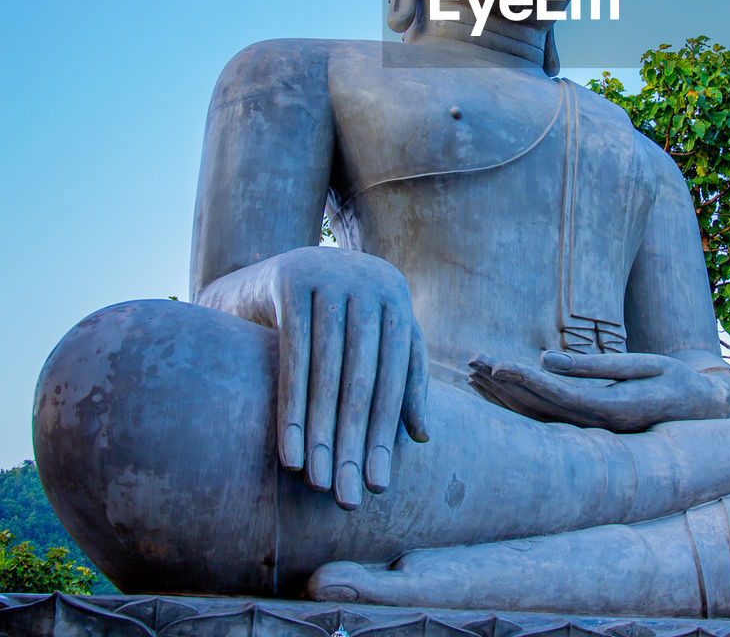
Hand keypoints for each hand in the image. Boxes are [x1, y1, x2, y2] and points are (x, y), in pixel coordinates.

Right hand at [266, 247, 428, 507]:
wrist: (265, 272)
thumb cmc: (326, 316)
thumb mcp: (367, 340)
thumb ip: (400, 377)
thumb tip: (423, 436)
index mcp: (396, 296)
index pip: (396, 376)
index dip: (386, 434)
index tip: (378, 488)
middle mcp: (370, 280)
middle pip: (364, 378)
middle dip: (356, 443)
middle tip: (348, 499)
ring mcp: (332, 275)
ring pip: (328, 372)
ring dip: (322, 435)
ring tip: (318, 484)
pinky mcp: (292, 280)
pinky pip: (293, 355)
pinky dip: (291, 409)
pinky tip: (289, 454)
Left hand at [468, 350, 729, 431]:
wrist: (706, 415)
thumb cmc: (678, 385)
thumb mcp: (643, 366)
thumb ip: (593, 366)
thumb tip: (543, 358)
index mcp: (612, 411)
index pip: (557, 396)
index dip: (524, 381)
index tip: (496, 366)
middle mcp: (596, 427)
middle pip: (539, 409)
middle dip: (503, 387)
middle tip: (472, 363)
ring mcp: (591, 430)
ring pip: (538, 415)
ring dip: (504, 395)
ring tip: (473, 372)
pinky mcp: (589, 425)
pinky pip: (546, 415)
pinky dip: (519, 400)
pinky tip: (496, 387)